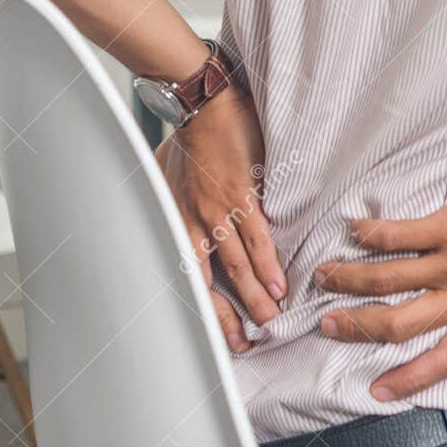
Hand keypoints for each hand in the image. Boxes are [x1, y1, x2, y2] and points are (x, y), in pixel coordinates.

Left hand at [157, 84, 287, 352]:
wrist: (201, 105)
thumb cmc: (188, 138)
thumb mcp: (168, 175)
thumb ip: (180, 202)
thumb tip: (184, 219)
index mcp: (176, 221)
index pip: (187, 275)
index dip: (203, 306)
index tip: (218, 330)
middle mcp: (192, 223)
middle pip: (209, 281)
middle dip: (228, 314)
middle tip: (245, 342)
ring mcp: (216, 212)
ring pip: (235, 266)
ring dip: (253, 295)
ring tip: (271, 318)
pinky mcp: (239, 197)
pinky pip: (255, 237)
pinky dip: (266, 262)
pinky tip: (278, 282)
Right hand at [315, 161, 446, 401]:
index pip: (444, 360)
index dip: (409, 379)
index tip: (378, 391)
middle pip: (399, 324)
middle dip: (358, 329)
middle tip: (329, 327)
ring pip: (388, 279)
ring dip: (351, 281)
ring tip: (323, 279)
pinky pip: (401, 233)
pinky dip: (373, 232)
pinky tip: (353, 229)